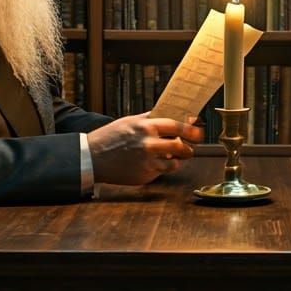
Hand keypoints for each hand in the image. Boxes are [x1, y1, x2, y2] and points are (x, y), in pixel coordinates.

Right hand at [86, 113, 204, 184]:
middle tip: (190, 149)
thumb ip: (151, 119)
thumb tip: (173, 114)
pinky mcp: (144, 176)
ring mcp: (147, 163)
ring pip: (174, 164)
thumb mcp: (130, 121)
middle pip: (180, 147)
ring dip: (176, 161)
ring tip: (171, 158)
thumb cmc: (111, 137)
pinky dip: (160, 169)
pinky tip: (152, 164)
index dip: (191, 130)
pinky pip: (161, 173)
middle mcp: (148, 145)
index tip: (198, 132)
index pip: (176, 126)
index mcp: (145, 128)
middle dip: (189, 149)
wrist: (92, 158)